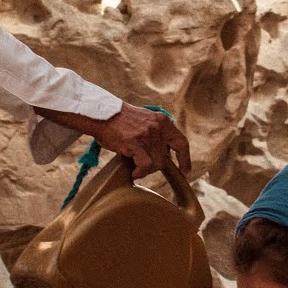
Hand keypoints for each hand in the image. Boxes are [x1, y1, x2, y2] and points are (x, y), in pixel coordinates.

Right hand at [45, 103, 191, 176]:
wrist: (101, 114)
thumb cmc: (119, 121)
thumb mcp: (144, 121)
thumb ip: (156, 135)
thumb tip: (163, 157)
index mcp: (162, 121)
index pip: (181, 143)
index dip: (185, 160)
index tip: (186, 172)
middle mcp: (157, 127)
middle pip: (164, 158)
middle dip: (154, 166)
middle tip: (141, 166)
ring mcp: (147, 134)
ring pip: (155, 164)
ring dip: (144, 170)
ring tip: (134, 166)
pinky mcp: (135, 142)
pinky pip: (145, 165)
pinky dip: (140, 172)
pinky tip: (133, 171)